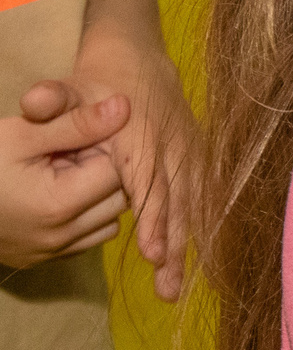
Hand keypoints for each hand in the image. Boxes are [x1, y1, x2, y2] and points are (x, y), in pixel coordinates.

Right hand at [0, 84, 129, 272]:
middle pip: (120, 198)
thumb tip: (125, 107)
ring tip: (63, 174)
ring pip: (110, 221)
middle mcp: (63, 236)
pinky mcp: (45, 260)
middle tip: (70, 154)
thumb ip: (77, 123)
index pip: (118, 172)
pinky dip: (85, 217)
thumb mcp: (22, 134)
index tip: (79, 136)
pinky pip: (88, 238)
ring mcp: (54, 252)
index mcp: (60, 204)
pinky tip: (57, 195)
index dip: (105, 148)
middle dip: (104, 171)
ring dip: (98, 196)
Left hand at [74, 70, 195, 303]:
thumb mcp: (71, 86)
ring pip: (191, 208)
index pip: (149, 184)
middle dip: (171, 247)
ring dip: (184, 249)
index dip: (154, 219)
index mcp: (141, 138)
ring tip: (172, 289)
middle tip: (166, 287)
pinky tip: (190, 263)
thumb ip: (51, 97)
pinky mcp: (195, 162)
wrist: (140, 59)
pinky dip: (196, 232)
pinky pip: (200, 201)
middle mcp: (170, 151)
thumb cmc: (99, 80)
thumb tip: (35, 102)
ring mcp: (187, 157)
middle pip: (175, 205)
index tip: (152, 253)